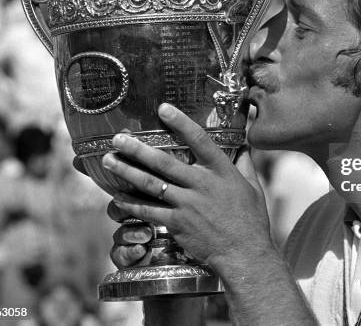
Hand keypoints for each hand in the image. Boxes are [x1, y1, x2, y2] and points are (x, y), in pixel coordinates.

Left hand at [103, 103, 272, 271]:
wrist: (244, 253)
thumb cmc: (250, 220)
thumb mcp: (252, 187)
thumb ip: (244, 163)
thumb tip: (242, 144)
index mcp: (221, 171)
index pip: (199, 140)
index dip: (181, 122)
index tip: (163, 108)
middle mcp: (202, 184)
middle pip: (164, 161)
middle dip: (137, 148)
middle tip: (118, 138)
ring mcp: (187, 204)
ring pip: (150, 184)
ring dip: (126, 171)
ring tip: (108, 160)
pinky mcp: (177, 223)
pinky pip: (148, 211)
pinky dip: (131, 204)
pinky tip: (116, 197)